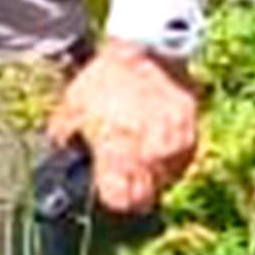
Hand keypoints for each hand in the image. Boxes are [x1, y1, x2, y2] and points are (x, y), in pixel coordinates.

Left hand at [47, 41, 206, 218]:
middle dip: (132, 194)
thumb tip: (62, 160)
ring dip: (152, 178)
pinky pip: (180, 165)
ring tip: (138, 156)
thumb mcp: (72, 106)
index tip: (107, 193)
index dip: (112, 201)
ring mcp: (175, 149)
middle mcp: (150, 156)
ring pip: (166, 184)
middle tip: (122, 179)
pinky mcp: (192, 139)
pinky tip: (154, 145)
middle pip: (145, 200)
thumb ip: (64, 139)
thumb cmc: (105, 79)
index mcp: (117, 152)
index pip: (121, 202)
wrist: (147, 52)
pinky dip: (168, 162)